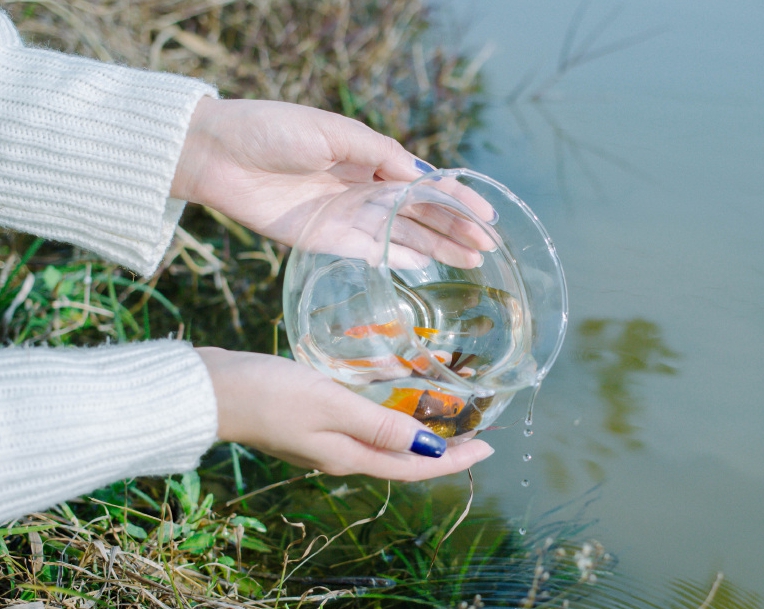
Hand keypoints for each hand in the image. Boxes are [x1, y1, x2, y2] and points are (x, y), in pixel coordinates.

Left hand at [171, 97, 493, 268]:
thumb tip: (425, 175)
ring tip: (470, 261)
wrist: (218, 155)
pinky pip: (371, 252)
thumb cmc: (274, 130)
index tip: (488, 215)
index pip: (426, 183)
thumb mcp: (333, 132)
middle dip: (456, 229)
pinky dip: (398, 259)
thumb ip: (381, 155)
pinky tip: (425, 265)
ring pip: (403, 236)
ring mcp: (348, 217)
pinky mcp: (325, 240)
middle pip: (421, 214)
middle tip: (487, 248)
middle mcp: (365, 190)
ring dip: (437, 248)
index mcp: (371, 158)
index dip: (458, 198)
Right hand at [197, 347, 494, 480]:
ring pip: (384, 441)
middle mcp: (341, 455)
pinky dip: (387, 414)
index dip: (454, 460)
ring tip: (443, 412)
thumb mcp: (331, 405)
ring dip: (416, 430)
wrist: (211, 389)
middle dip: (442, 448)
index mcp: (349, 456)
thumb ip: (380, 425)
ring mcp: (324, 441)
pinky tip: (393, 393)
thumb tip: (430, 446)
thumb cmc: (269, 393)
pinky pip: (363, 424)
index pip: (414, 466)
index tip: (487, 447)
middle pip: (403, 458)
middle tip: (474, 429)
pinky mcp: (311, 422)